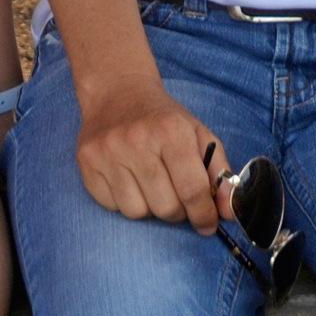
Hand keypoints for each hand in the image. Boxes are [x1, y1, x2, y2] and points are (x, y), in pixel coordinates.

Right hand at [74, 75, 230, 231]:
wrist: (117, 91)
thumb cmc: (163, 118)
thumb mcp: (198, 135)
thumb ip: (219, 173)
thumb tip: (228, 211)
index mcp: (171, 131)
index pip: (192, 190)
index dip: (204, 214)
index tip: (207, 223)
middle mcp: (137, 141)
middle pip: (166, 208)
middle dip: (178, 211)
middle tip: (178, 197)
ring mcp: (108, 152)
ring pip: (137, 212)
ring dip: (150, 208)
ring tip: (152, 186)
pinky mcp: (87, 162)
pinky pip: (112, 206)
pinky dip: (125, 201)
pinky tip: (129, 180)